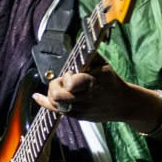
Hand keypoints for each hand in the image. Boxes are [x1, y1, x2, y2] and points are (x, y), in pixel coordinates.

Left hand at [32, 54, 161, 132]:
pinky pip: (57, 111)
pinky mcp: (78, 116)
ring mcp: (81, 109)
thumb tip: (75, 44)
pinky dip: (45, 103)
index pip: (70, 83)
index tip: (71, 74)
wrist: (124, 104)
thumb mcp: (104, 65)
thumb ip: (88, 56)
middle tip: (61, 81)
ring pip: (55, 104)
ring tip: (58, 87)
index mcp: (91, 82)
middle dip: (54, 85)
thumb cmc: (112, 81)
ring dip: (52, 93)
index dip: (66, 78)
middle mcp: (85, 98)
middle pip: (57, 95)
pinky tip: (37, 97)